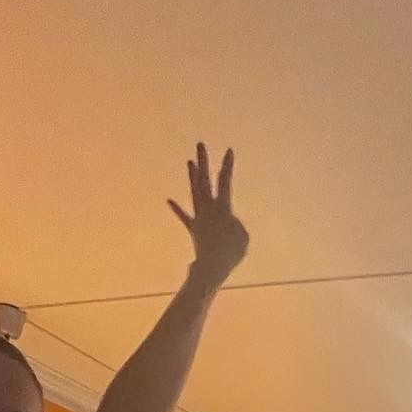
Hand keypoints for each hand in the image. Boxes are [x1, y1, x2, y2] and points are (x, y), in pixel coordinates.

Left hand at [168, 143, 247, 288]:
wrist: (211, 267)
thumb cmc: (231, 253)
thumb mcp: (242, 236)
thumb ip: (235, 224)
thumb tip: (225, 222)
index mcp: (222, 207)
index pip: (225, 181)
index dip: (227, 165)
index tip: (229, 149)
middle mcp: (208, 207)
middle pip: (204, 180)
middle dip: (203, 161)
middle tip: (200, 144)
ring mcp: (199, 217)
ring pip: (194, 192)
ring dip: (192, 176)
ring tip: (189, 161)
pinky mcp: (194, 229)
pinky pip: (184, 217)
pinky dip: (178, 209)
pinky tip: (169, 200)